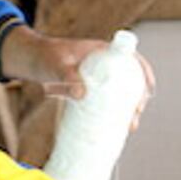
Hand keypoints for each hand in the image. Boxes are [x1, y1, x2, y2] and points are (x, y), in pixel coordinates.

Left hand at [0, 26, 155, 128]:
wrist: (33, 61)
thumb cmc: (46, 58)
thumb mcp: (57, 65)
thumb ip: (67, 76)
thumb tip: (82, 95)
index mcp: (103, 51)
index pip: (132, 58)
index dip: (144, 73)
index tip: (148, 90)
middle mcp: (105, 64)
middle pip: (131, 80)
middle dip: (139, 98)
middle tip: (135, 116)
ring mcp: (99, 78)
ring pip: (121, 93)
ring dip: (129, 109)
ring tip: (129, 127)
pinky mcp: (91, 90)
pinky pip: (108, 100)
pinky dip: (115, 113)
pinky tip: (117, 128)